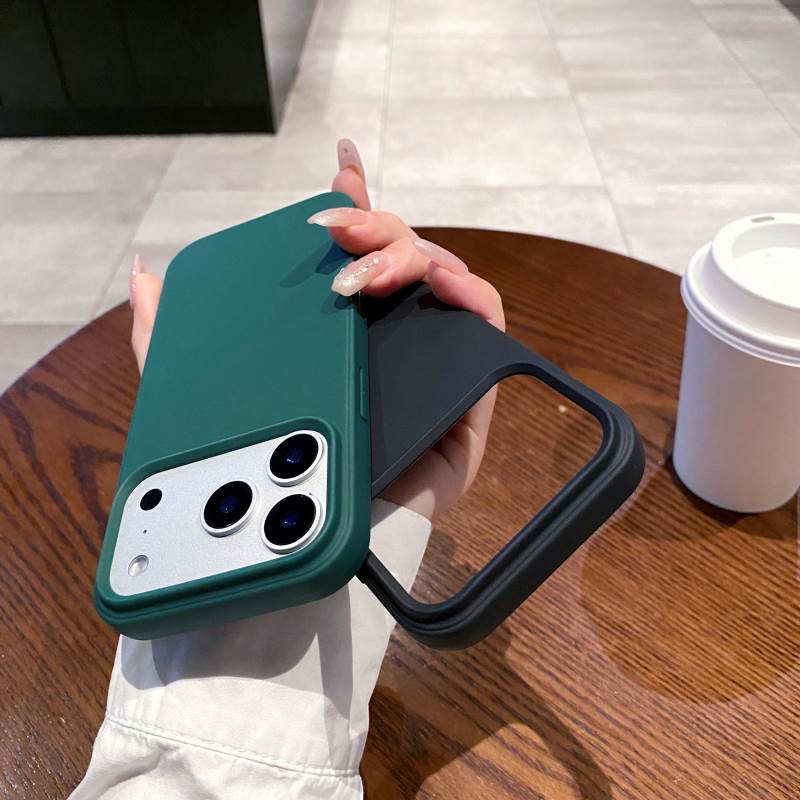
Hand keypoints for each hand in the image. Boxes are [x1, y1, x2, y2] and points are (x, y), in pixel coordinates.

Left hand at [129, 139, 504, 519]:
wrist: (313, 539)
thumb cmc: (265, 470)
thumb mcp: (201, 394)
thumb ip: (168, 338)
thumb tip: (145, 275)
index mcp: (338, 329)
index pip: (355, 253)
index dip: (353, 206)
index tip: (339, 170)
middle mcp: (385, 333)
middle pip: (397, 252)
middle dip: (370, 228)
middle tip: (332, 236)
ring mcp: (427, 354)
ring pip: (438, 274)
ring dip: (405, 256)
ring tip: (361, 276)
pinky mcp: (465, 387)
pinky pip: (485, 323)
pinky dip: (470, 290)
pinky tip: (438, 281)